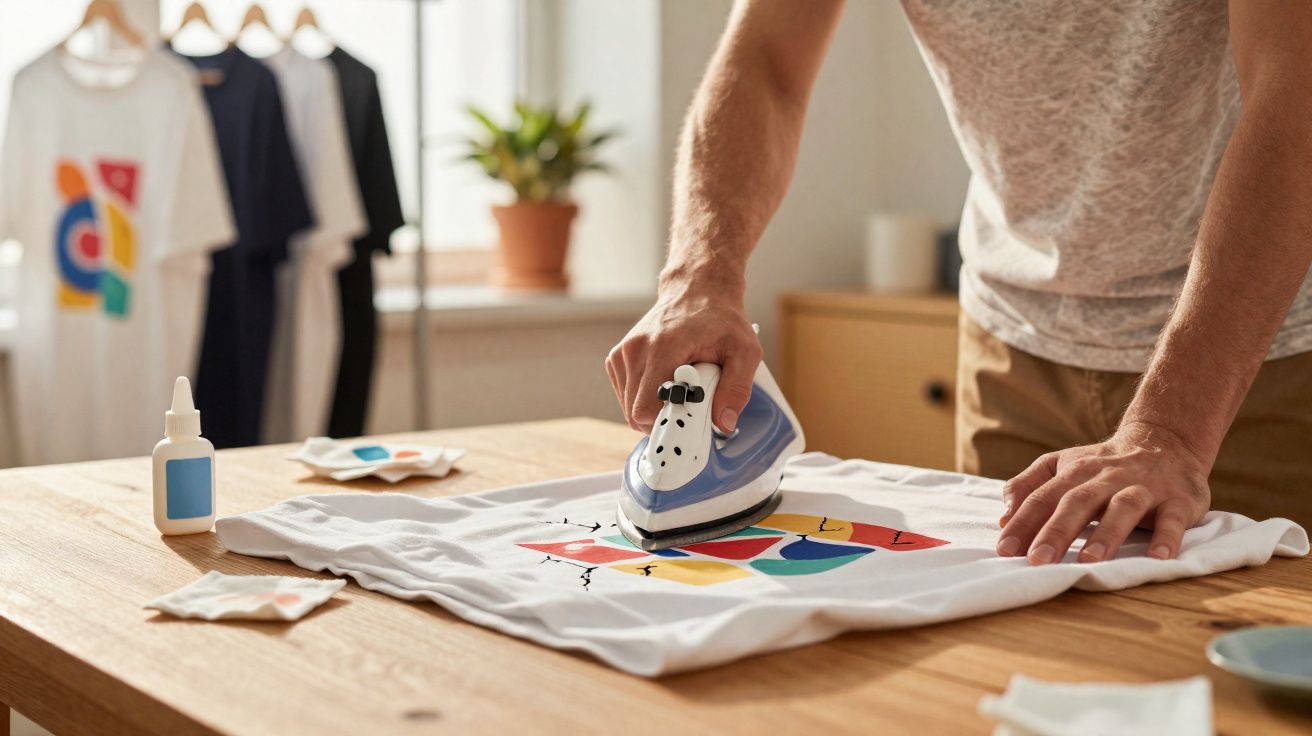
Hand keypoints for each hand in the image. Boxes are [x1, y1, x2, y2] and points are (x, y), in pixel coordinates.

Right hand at [606, 286, 761, 433]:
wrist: (697, 289)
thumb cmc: (721, 320)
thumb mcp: (744, 351)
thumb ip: (737, 389)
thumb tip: (723, 423)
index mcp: (664, 348)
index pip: (645, 407)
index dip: (666, 422)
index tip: (689, 418)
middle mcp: (636, 349)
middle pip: (634, 412)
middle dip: (661, 419)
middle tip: (687, 407)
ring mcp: (623, 352)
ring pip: (627, 406)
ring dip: (652, 408)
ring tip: (678, 391)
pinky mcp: (618, 356)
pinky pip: (624, 394)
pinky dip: (642, 397)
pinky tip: (664, 384)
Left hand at [996, 421, 1211, 564]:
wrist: (1166, 440)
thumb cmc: (1103, 465)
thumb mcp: (1061, 466)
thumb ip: (1029, 486)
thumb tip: (1003, 518)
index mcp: (1075, 472)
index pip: (1043, 497)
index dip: (1023, 522)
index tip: (1005, 549)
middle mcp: (1107, 478)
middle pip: (1077, 502)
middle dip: (1056, 531)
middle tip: (1037, 561)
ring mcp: (1144, 488)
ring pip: (1122, 508)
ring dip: (1106, 534)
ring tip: (1089, 561)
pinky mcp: (1179, 500)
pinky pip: (1173, 519)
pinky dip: (1167, 537)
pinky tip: (1158, 557)